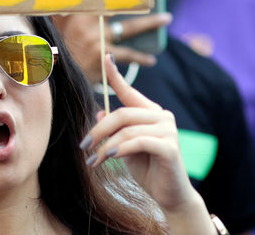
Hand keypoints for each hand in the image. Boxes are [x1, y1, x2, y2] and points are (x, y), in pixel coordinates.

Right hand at [52, 13, 171, 82]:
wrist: (56, 75)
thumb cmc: (59, 48)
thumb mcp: (57, 25)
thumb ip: (63, 9)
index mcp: (77, 12)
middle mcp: (88, 24)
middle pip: (119, 4)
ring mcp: (97, 40)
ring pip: (130, 28)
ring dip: (150, 23)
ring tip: (166, 18)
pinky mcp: (105, 58)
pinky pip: (128, 55)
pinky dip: (140, 57)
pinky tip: (151, 59)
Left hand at [80, 55, 196, 213]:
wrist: (170, 197)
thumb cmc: (147, 170)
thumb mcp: (124, 148)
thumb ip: (115, 131)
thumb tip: (99, 113)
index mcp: (151, 113)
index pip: (129, 91)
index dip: (116, 75)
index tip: (105, 58)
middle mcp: (162, 116)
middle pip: (122, 114)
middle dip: (99, 130)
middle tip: (84, 145)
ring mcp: (168, 130)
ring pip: (127, 129)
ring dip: (105, 145)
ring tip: (94, 160)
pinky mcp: (170, 147)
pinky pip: (138, 142)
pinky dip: (120, 149)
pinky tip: (109, 157)